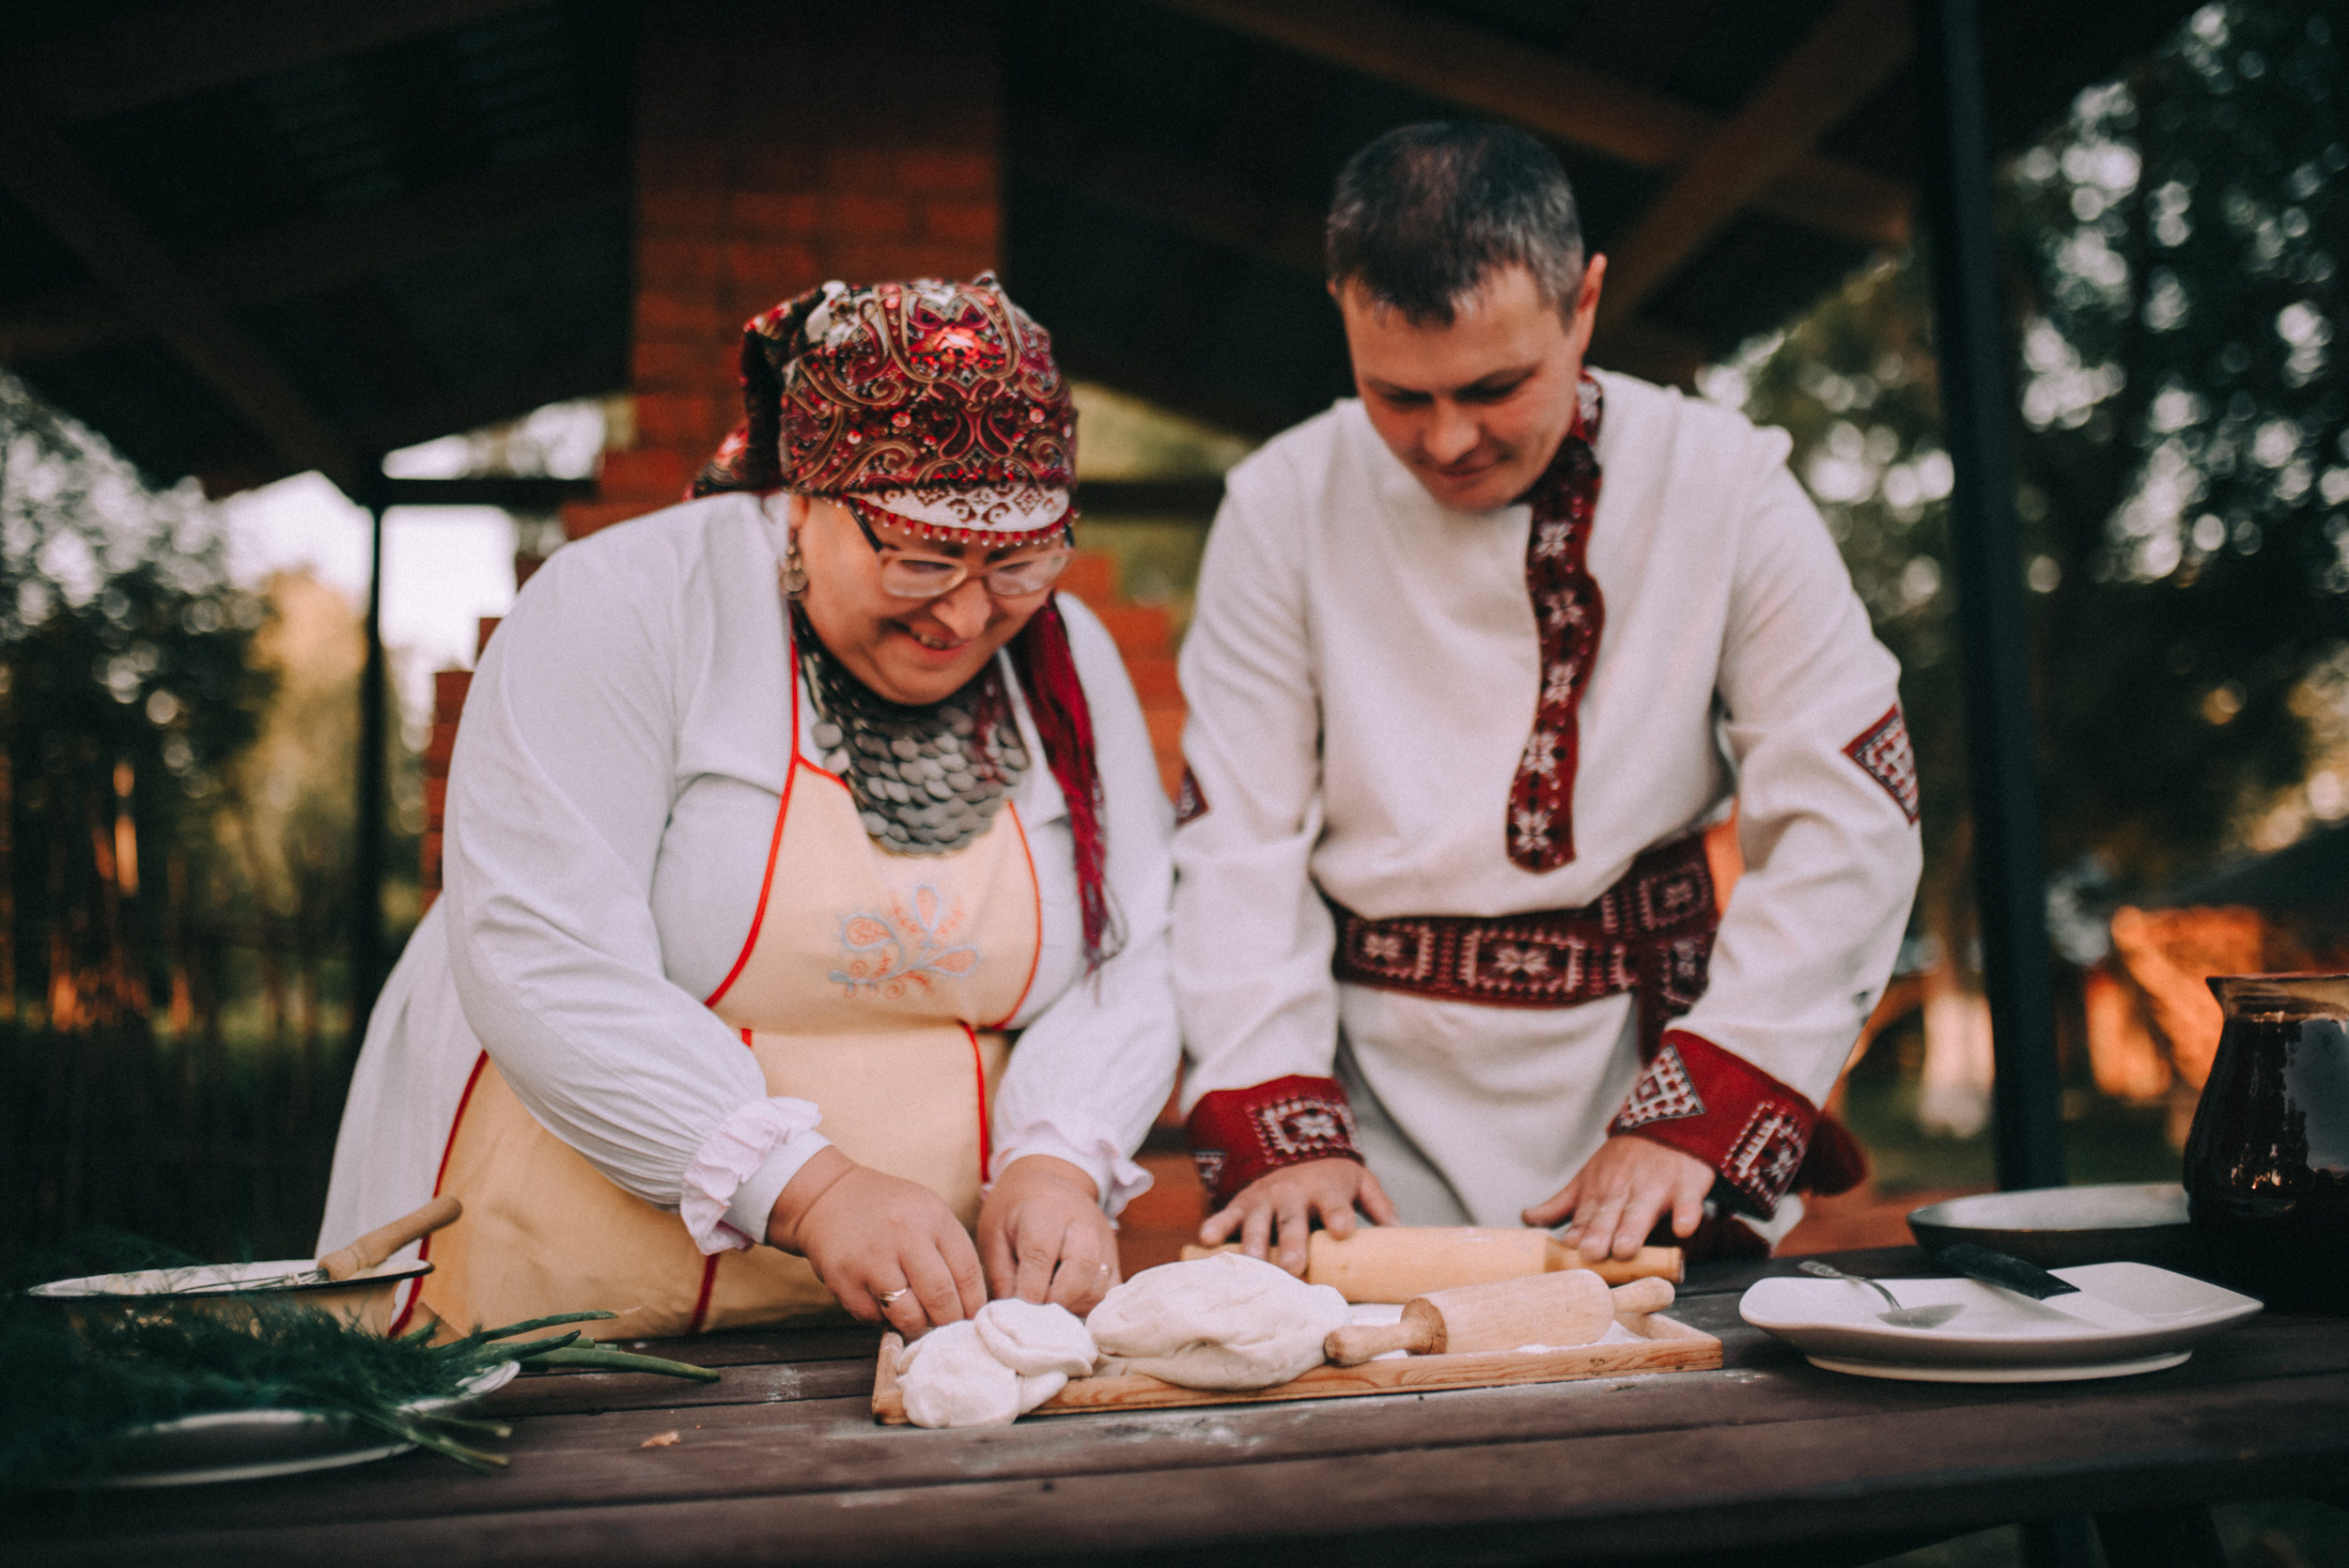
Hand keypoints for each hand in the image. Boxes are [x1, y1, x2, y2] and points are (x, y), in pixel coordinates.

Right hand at [767, 1146, 985, 1337]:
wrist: (827, 1197)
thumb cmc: (888, 1209)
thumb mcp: (927, 1211)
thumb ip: (950, 1249)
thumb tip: (972, 1300)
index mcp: (932, 1216)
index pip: (966, 1271)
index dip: (974, 1302)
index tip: (973, 1316)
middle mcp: (903, 1235)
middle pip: (940, 1297)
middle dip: (949, 1321)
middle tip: (949, 1327)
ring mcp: (871, 1259)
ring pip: (908, 1315)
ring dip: (918, 1326)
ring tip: (919, 1321)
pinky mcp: (844, 1280)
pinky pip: (874, 1317)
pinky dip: (884, 1320)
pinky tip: (885, 1305)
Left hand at [977, 1155, 1120, 1314]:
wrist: (1048, 1181)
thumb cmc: (1014, 1210)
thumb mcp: (994, 1233)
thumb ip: (1001, 1274)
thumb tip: (1011, 1316)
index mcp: (1044, 1211)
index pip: (1041, 1258)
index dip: (1029, 1294)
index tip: (1016, 1316)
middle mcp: (1081, 1221)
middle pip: (1081, 1270)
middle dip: (1056, 1302)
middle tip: (1036, 1314)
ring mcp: (1103, 1237)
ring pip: (1100, 1285)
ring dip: (1074, 1307)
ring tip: (1050, 1309)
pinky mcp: (1114, 1252)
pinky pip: (1111, 1289)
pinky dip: (1092, 1305)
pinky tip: (1070, 1306)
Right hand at [1199, 1157, 1399, 1276]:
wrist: (1291, 1147)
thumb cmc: (1330, 1178)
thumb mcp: (1359, 1181)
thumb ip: (1379, 1204)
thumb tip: (1402, 1232)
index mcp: (1325, 1190)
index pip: (1335, 1205)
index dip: (1339, 1216)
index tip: (1343, 1232)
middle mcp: (1293, 1195)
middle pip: (1293, 1222)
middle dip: (1294, 1244)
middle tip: (1296, 1267)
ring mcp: (1265, 1200)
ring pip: (1258, 1224)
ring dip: (1256, 1244)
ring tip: (1255, 1264)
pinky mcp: (1241, 1205)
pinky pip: (1226, 1216)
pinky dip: (1216, 1227)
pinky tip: (1207, 1241)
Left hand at [1521, 1135, 1712, 1260]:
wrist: (1668, 1125)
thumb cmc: (1624, 1161)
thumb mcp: (1588, 1178)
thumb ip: (1561, 1204)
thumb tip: (1527, 1219)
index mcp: (1600, 1192)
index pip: (1586, 1217)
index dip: (1579, 1233)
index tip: (1571, 1250)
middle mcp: (1625, 1190)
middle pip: (1611, 1214)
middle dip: (1601, 1233)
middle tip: (1593, 1254)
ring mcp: (1656, 1187)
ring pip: (1643, 1210)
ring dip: (1634, 1228)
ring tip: (1625, 1248)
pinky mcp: (1687, 1185)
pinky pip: (1688, 1202)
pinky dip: (1687, 1214)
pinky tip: (1683, 1229)